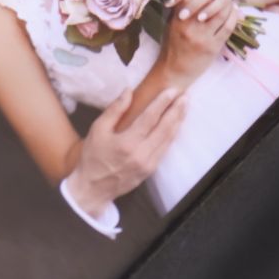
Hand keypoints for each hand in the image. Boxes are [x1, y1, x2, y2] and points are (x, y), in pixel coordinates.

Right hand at [65, 89, 187, 216]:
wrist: (92, 188)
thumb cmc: (92, 157)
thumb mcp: (97, 129)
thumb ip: (115, 110)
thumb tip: (128, 91)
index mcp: (127, 143)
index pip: (149, 118)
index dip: (162, 103)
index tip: (171, 91)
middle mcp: (141, 154)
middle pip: (164, 128)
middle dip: (176, 111)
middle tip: (185, 96)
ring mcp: (148, 164)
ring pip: (168, 140)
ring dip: (178, 122)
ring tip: (184, 107)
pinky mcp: (150, 170)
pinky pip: (165, 149)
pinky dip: (172, 135)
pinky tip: (176, 125)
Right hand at [160, 0, 242, 84]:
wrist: (174, 71)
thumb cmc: (172, 46)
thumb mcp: (172, 24)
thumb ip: (180, 9)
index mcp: (178, 18)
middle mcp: (189, 25)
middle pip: (208, 1)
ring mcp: (202, 37)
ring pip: (220, 13)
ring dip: (229, 5)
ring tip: (232, 1)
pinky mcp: (212, 47)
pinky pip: (227, 28)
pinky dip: (234, 18)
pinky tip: (236, 13)